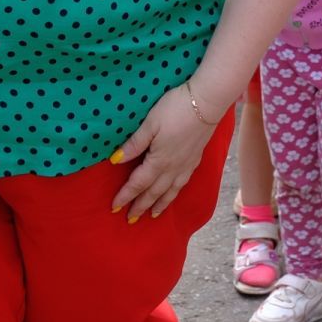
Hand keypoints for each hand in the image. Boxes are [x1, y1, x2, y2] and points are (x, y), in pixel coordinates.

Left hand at [109, 84, 219, 220]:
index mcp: (158, 160)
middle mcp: (172, 168)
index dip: (125, 196)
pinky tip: (173, 193)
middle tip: (130, 218)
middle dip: (141, 205)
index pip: (138, 183)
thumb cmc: (174, 108)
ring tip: (152, 215)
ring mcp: (185, 165)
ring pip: (170, 191)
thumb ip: (134, 143)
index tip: (114, 207)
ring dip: (159, 204)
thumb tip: (115, 160)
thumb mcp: (150, 123)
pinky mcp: (195, 159)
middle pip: (153, 192)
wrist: (206, 103)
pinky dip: (174, 194)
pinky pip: (182, 184)